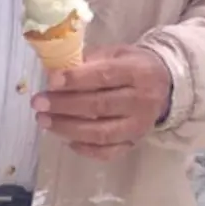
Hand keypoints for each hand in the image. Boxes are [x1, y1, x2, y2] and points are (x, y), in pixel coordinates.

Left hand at [32, 46, 173, 161]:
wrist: (165, 86)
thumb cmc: (132, 66)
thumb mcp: (116, 53)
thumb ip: (89, 60)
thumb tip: (55, 72)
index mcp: (138, 72)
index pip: (104, 76)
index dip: (76, 80)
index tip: (51, 81)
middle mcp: (142, 100)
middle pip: (99, 106)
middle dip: (64, 105)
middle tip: (39, 103)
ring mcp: (139, 125)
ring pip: (101, 132)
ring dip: (68, 128)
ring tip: (44, 121)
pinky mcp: (135, 142)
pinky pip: (108, 152)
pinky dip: (85, 149)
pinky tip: (66, 140)